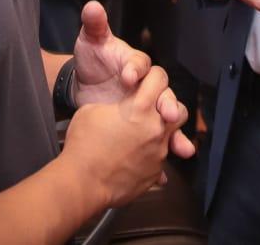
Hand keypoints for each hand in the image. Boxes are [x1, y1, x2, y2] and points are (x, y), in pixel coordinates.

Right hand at [60, 65, 191, 208]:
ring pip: (174, 136)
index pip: (159, 79)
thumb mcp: (91, 110)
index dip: (153, 77)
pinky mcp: (155, 172)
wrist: (82, 182)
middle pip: (178, 108)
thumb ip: (114, 104)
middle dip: (168, 107)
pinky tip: (136, 158)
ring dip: (162, 132)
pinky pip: (161, 160)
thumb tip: (122, 109)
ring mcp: (159, 152)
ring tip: (143, 136)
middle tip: (153, 111)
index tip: (146, 83)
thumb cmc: (83, 144)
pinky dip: (152, 156)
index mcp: (140, 107)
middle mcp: (156, 128)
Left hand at [71, 2, 194, 154]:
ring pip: (168, 117)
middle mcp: (146, 85)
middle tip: (163, 112)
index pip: (141, 63)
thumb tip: (92, 6)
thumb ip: (94, 25)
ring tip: (180, 147)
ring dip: (176, 132)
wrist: (85, 85)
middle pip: (163, 92)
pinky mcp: (142, 125)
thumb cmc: (93, 59)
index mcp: (134, 63)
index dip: (135, 69)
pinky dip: (166, 152)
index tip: (127, 77)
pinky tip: (168, 169)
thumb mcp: (91, 42)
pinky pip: (160, 139)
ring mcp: (147, 106)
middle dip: (165, 102)